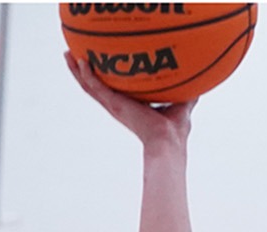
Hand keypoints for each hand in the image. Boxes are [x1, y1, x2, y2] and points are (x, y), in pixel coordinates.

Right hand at [64, 50, 195, 148]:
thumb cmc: (175, 131)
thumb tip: (199, 82)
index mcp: (130, 106)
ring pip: (89, 86)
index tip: (94, 64)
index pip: (111, 89)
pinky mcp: (114, 105)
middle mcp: (118, 105)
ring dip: (76, 71)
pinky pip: (96, 88)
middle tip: (71, 55)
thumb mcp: (182, 104)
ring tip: (66, 54)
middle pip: (94, 85)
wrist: (169, 142)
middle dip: (81, 71)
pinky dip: (87, 75)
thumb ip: (186, 92)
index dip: (101, 77)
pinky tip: (81, 61)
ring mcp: (114, 105)